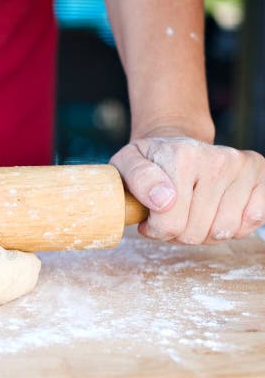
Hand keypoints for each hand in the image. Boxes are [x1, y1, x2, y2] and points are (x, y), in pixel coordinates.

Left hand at [111, 135, 264, 243]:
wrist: (176, 144)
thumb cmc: (150, 161)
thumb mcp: (126, 163)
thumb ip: (137, 179)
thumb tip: (163, 200)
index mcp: (182, 157)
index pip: (170, 223)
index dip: (155, 229)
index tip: (150, 217)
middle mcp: (218, 159)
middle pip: (195, 233)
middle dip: (178, 232)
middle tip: (171, 214)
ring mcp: (242, 166)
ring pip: (222, 233)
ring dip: (204, 232)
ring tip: (191, 212)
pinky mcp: (261, 174)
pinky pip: (252, 221)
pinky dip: (233, 226)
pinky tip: (216, 211)